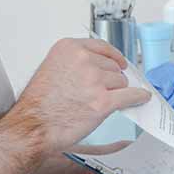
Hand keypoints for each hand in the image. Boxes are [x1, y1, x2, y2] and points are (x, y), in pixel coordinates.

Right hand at [13, 38, 149, 158]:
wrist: (32, 127)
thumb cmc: (38, 104)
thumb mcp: (52, 68)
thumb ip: (75, 62)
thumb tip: (101, 67)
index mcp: (69, 48)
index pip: (102, 47)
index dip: (113, 57)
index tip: (120, 62)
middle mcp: (83, 59)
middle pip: (113, 66)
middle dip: (110, 80)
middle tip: (96, 93)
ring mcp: (94, 80)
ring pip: (120, 82)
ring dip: (114, 92)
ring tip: (95, 102)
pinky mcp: (102, 101)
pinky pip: (130, 96)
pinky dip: (137, 97)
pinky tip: (140, 98)